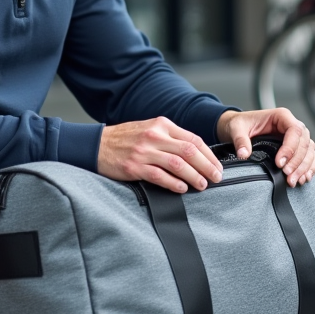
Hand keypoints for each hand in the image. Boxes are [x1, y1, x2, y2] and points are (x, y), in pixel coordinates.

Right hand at [98, 117, 223, 192]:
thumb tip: (196, 154)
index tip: (217, 165)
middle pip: (189, 151)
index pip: (193, 139)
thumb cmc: (126, 139)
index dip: (209, 154)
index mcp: (161, 124)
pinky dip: (174, 183)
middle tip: (216, 177)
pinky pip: (159, 176)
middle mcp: (154, 136)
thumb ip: (170, 138)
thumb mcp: (150, 129)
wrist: (97, 144)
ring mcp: (144, 151)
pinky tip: (182, 188)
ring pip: (177, 164)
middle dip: (207, 166)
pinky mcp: (134, 166)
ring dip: (194, 176)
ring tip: (202, 185)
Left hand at [216, 108, 314, 186]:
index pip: (294, 130)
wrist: (238, 128)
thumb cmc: (240, 124)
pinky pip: (309, 157)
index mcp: (281, 116)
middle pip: (304, 143)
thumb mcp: (236, 129)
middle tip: (287, 175)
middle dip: (297, 162)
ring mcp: (295, 137)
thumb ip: (240, 140)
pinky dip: (308, 168)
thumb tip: (244, 154)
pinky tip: (303, 178)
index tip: (279, 163)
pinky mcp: (295, 148)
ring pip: (309, 151)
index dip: (290, 148)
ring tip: (293, 181)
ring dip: (303, 168)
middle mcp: (291, 125)